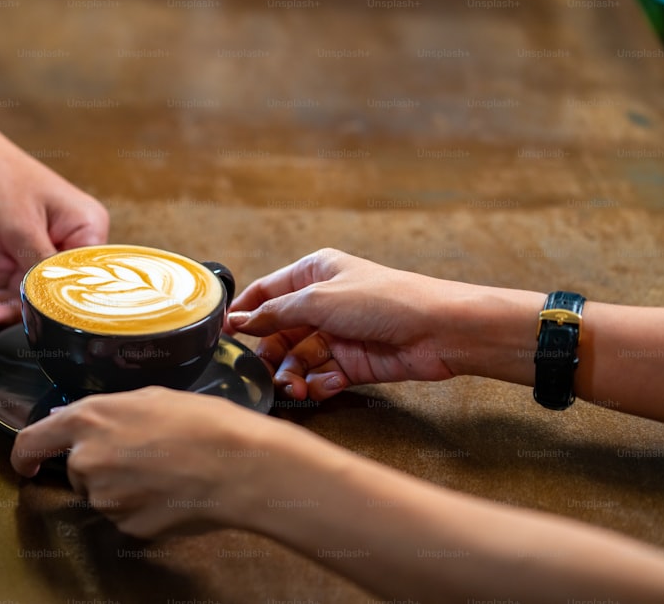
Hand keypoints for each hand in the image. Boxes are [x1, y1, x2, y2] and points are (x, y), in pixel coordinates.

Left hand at [0, 129, 108, 322]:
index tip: (29, 321)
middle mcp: (65, 242)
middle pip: (46, 291)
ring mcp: (34, 250)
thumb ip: (41, 269)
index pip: (80, 279)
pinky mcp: (7, 256)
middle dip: (10, 307)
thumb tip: (57, 307)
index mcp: (85, 228)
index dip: (55, 304)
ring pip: (16, 294)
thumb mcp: (20, 227)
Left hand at [11, 387, 280, 537]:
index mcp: (88, 419)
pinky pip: (126, 516)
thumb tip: (83, 424)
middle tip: (144, 454)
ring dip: (124, 485)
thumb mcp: (149, 397)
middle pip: (78, 469)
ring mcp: (106, 498)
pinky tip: (172, 490)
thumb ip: (107, 412)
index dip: (25, 455)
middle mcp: (88, 460)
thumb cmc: (203, 421)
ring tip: (167, 469)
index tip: (28, 463)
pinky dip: (143, 506)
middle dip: (101, 464)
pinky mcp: (127, 526)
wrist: (238, 465)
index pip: (32, 441)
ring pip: (103, 494)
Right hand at [226, 248, 458, 401]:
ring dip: (294, 376)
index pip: (266, 292)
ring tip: (297, 388)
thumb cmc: (386, 299)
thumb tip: (237, 320)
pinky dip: (321, 384)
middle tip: (263, 373)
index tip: (224, 336)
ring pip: (298, 360)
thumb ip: (275, 313)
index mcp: (313, 274)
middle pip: (278, 333)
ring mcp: (337, 334)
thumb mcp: (319, 300)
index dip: (244, 313)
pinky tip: (329, 385)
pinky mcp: (352, 362)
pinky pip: (322, 376)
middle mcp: (323, 302)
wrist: (440, 330)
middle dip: (270, 355)